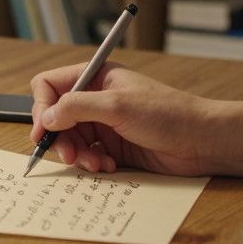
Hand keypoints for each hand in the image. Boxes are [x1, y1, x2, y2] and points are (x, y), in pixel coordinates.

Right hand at [30, 62, 216, 175]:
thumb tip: (45, 118)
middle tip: (70, 156)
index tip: (43, 131)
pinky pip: (88, 155)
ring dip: (78, 155)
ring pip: (70, 140)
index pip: (50, 85)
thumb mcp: (117, 105)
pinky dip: (92, 163)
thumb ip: (76, 108)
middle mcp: (96, 98)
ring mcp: (104, 123)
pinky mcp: (114, 146)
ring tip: (96, 164)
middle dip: (60, 138)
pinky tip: (110, 166)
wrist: (202, 141)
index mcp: (95, 77)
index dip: (41, 107)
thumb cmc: (168, 114)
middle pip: (56, 117)